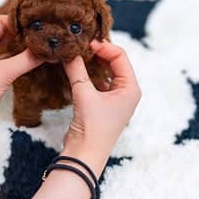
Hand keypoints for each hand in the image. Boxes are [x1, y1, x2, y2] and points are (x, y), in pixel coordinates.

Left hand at [0, 0, 40, 146]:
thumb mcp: (2, 74)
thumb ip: (26, 60)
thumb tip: (48, 49)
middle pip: (0, 22)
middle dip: (19, 19)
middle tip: (42, 17)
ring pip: (7, 40)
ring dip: (23, 37)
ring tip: (44, 33)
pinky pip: (11, 55)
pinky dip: (23, 53)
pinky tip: (38, 54)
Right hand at [62, 40, 140, 176]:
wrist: (84, 156)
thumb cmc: (92, 128)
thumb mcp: (84, 95)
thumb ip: (77, 70)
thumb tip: (69, 51)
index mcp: (130, 88)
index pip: (120, 56)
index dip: (103, 46)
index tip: (85, 43)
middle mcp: (126, 91)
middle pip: (114, 61)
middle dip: (98, 52)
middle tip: (80, 45)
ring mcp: (115, 97)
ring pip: (105, 70)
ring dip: (92, 61)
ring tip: (76, 53)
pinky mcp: (102, 102)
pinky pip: (97, 80)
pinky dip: (87, 72)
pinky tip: (75, 68)